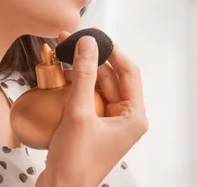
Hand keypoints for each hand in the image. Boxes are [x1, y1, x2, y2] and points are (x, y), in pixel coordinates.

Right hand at [36, 31, 147, 186]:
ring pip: (99, 86)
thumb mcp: (79, 113)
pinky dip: (77, 86)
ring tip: (64, 54)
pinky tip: (63, 76)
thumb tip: (87, 44)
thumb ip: (84, 75)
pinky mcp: (95, 126)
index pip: (129, 72)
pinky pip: (89, 98)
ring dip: (83, 71)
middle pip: (112, 77)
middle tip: (73, 41)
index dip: (113, 51)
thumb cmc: (75, 162)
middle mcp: (126, 118)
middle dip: (93, 59)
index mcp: (134, 116)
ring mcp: (110, 122)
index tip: (96, 35)